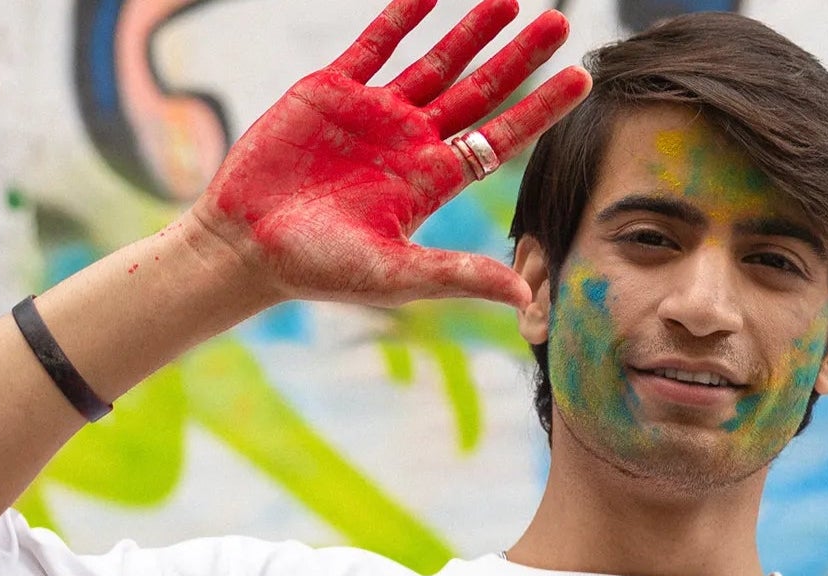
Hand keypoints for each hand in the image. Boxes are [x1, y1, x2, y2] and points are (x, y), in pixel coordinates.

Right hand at [190, 0, 588, 311]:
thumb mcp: (397, 275)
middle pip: (479, 91)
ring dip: (472, 29)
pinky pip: (375, 42)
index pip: (500, 138)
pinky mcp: (332, 90)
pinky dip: (402, 15)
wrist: (247, 245)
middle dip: (520, 57)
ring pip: (435, 60)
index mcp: (431, 183)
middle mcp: (410, 144)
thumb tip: (526, 297)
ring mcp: (373, 114)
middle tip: (560, 22)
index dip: (540, 108)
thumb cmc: (320, 269)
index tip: (580, 78)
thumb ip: (460, 276)